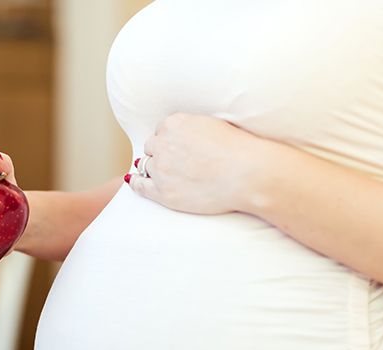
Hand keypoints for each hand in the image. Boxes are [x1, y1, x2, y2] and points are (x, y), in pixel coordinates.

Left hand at [127, 113, 265, 214]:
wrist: (247, 174)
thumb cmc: (239, 149)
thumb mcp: (212, 125)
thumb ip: (192, 127)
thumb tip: (186, 134)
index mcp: (174, 124)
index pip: (162, 130)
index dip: (170, 140)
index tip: (177, 147)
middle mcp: (163, 144)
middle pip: (152, 147)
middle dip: (161, 153)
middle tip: (174, 162)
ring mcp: (161, 169)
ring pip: (147, 165)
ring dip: (153, 168)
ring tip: (162, 173)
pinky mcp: (163, 192)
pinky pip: (140, 186)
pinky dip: (137, 183)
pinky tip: (135, 182)